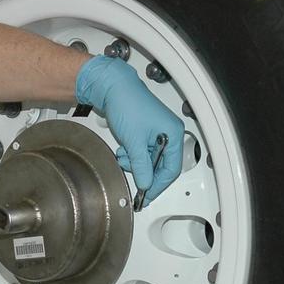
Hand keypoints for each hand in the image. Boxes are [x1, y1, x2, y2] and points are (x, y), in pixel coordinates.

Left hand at [76, 56, 184, 205]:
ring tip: (124, 157)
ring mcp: (156, 132)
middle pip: (161, 165)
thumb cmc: (127, 104)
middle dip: (144, 172)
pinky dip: (132, 156)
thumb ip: (141, 165)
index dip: (159, 185)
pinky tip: (123, 150)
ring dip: (135, 163)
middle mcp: (168, 133)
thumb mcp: (134, 141)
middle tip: (135, 182)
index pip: (171, 168)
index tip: (147, 196)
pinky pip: (142, 152)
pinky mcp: (145, 131)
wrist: (111, 87)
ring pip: (149, 159)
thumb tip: (145, 184)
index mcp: (172, 134)